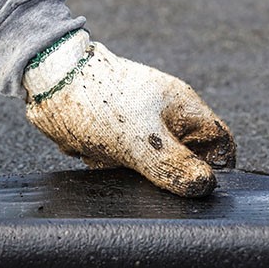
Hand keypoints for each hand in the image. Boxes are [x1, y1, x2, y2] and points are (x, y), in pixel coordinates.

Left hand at [23, 31, 234, 196]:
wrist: (48, 79)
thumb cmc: (97, 98)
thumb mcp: (139, 140)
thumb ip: (172, 165)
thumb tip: (204, 186)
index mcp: (183, 108)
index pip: (220, 142)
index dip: (216, 168)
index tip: (198, 187)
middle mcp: (166, 116)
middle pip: (185, 158)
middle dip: (165, 173)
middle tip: (146, 176)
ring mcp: (140, 125)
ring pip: (151, 164)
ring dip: (132, 171)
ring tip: (112, 157)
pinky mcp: (115, 134)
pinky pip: (122, 161)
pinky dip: (109, 165)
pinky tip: (95, 155)